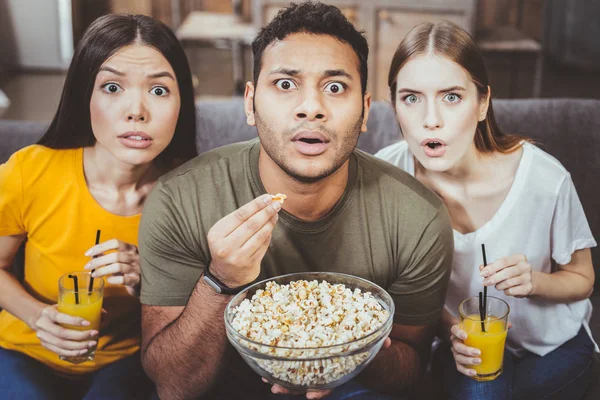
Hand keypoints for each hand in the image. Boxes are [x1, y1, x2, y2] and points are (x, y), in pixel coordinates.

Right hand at [31, 304, 97, 357]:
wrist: (37, 317)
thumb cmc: (56, 310)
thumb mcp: (63, 305)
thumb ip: (80, 309)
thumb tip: (104, 313)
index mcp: (47, 313)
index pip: (60, 317)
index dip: (74, 321)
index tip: (89, 323)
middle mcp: (43, 325)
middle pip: (62, 334)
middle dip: (80, 336)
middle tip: (94, 334)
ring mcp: (43, 337)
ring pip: (62, 345)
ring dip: (79, 346)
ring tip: (92, 344)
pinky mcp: (45, 345)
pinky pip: (60, 351)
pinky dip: (72, 352)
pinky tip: (83, 351)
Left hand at [84, 239, 139, 296]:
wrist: (146, 283)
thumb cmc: (131, 269)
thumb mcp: (122, 259)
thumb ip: (109, 256)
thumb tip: (94, 254)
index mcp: (131, 249)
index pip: (115, 243)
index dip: (100, 247)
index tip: (88, 253)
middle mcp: (135, 257)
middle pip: (115, 255)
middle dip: (98, 261)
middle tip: (87, 266)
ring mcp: (137, 269)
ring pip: (117, 267)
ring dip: (102, 271)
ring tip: (94, 275)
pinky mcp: (136, 280)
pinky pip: (122, 280)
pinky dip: (113, 280)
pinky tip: (108, 280)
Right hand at [206, 194, 280, 287]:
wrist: (224, 275)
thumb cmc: (226, 246)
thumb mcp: (224, 232)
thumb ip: (240, 219)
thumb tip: (264, 203)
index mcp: (216, 234)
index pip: (240, 215)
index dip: (255, 205)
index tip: (267, 197)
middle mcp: (226, 246)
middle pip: (251, 224)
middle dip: (266, 211)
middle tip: (276, 203)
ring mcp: (238, 257)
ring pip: (259, 235)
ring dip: (270, 222)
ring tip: (275, 213)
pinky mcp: (249, 264)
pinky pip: (263, 245)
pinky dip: (269, 234)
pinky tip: (271, 226)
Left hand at [262, 338, 391, 398]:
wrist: (353, 336)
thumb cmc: (360, 340)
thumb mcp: (369, 341)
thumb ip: (378, 342)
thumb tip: (387, 342)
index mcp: (338, 368)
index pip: (330, 383)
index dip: (321, 391)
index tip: (311, 395)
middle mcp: (324, 370)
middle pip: (307, 382)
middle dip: (292, 387)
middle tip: (276, 388)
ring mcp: (313, 365)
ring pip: (296, 376)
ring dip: (281, 380)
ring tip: (267, 381)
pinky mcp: (303, 355)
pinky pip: (290, 363)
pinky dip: (278, 366)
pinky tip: (265, 366)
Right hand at [449, 322, 511, 376]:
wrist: (466, 338)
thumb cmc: (474, 332)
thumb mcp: (481, 327)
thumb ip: (494, 325)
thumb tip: (509, 325)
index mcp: (459, 331)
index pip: (454, 330)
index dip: (458, 333)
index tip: (466, 336)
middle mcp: (456, 341)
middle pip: (457, 346)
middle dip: (467, 350)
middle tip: (478, 352)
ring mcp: (456, 352)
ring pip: (458, 357)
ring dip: (468, 360)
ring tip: (478, 361)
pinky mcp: (459, 361)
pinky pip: (459, 367)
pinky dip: (466, 370)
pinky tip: (474, 372)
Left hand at [480, 254, 532, 296]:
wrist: (528, 281)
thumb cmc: (513, 272)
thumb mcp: (504, 266)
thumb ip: (492, 266)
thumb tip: (481, 268)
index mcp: (519, 258)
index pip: (503, 262)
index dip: (491, 268)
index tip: (482, 273)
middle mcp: (525, 266)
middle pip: (506, 273)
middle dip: (493, 278)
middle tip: (485, 282)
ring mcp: (528, 277)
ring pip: (508, 283)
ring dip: (499, 286)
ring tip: (498, 286)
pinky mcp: (528, 288)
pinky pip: (511, 291)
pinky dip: (505, 291)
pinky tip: (506, 289)